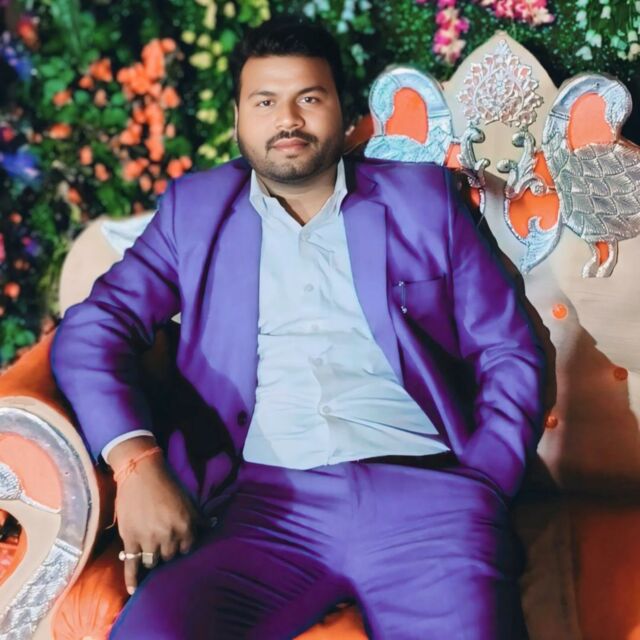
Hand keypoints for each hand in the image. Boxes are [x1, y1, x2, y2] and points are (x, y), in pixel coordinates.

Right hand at [110, 440, 203, 593]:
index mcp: (186, 526)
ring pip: (153, 562)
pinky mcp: (130, 541)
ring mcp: (149, 540)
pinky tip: (133, 590)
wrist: (141, 473)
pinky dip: (132, 579)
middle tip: (162, 546)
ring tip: (151, 554)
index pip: (187, 549)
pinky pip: (131, 565)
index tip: (177, 544)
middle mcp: (169, 536)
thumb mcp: (188, 500)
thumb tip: (213, 525)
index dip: (182, 546)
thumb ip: (199, 517)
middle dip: (167, 552)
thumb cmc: (168, 484)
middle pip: (170, 557)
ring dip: (152, 559)